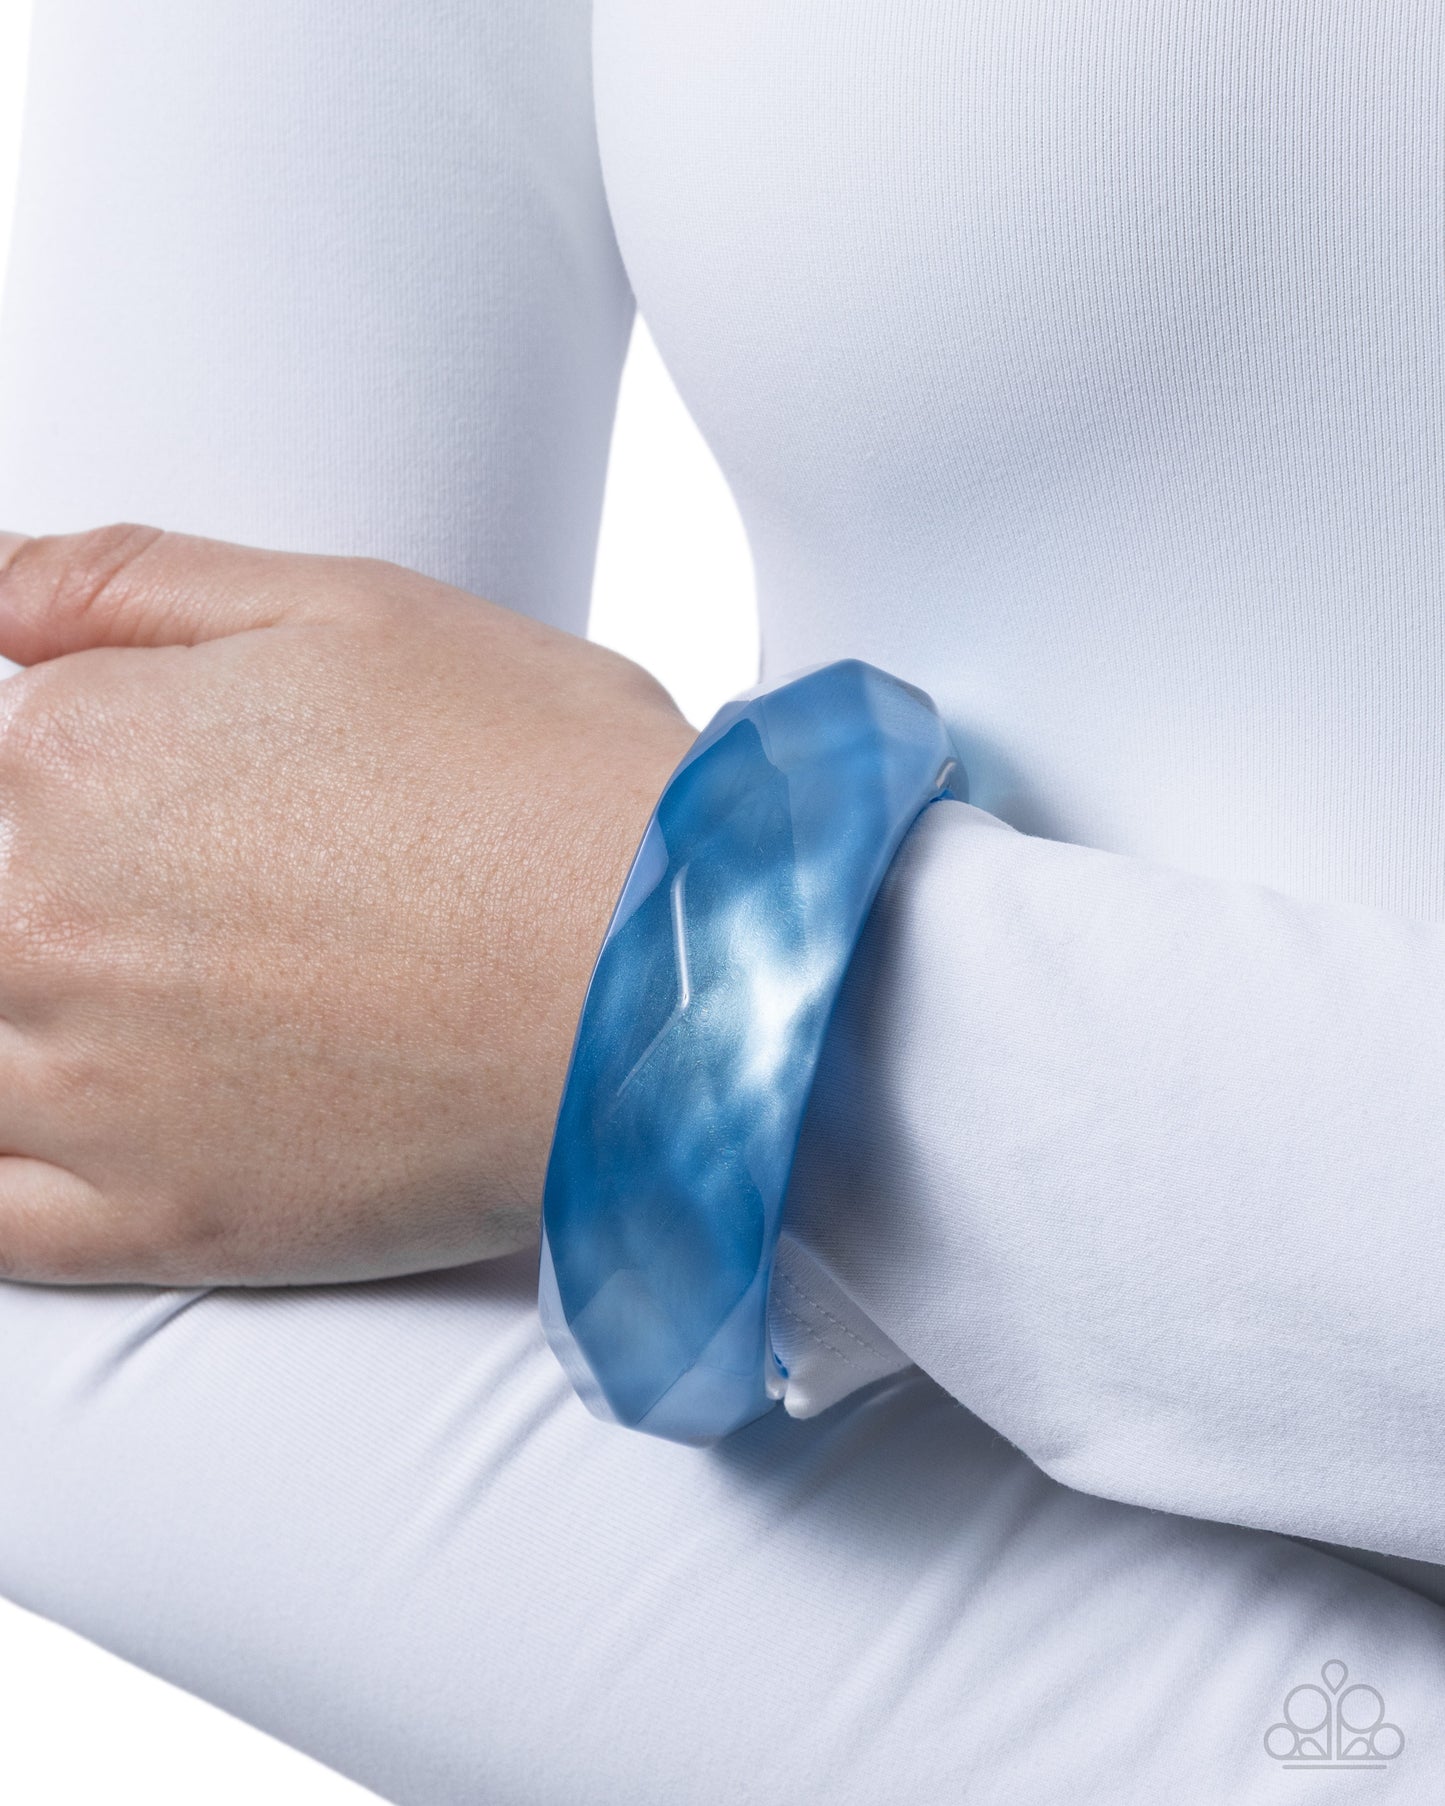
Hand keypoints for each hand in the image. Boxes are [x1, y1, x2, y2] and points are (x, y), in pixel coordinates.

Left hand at [0, 525, 695, 1283]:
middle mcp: (43, 923)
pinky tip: (46, 1128)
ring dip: (23, 1020)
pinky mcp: (162, 1220)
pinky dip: (0, 1173)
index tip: (131, 797)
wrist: (677, 976)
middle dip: (52, 892)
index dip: (55, 771)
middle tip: (202, 904)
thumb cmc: (547, 783)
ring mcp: (89, 1090)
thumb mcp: (346, 605)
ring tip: (162, 999)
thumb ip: (121, 583)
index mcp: (74, 755)